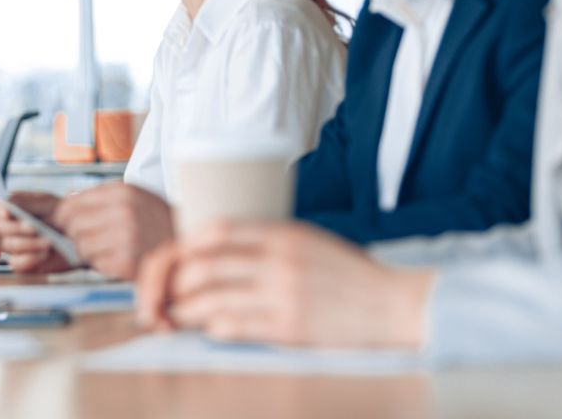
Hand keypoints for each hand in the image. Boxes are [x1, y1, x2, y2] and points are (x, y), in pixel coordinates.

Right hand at [0, 192, 71, 273]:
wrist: (81, 237)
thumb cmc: (64, 215)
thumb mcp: (47, 202)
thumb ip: (24, 201)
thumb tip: (4, 203)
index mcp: (12, 208)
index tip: (6, 214)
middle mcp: (10, 226)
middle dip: (14, 228)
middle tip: (33, 227)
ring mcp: (15, 245)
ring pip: (8, 244)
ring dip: (28, 243)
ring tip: (47, 241)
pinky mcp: (23, 262)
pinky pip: (16, 263)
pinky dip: (30, 259)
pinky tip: (44, 254)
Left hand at [51, 182, 172, 279]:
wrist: (189, 244)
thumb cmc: (159, 221)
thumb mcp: (135, 196)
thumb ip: (102, 196)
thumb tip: (67, 200)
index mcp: (122, 192)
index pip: (70, 204)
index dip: (65, 216)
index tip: (67, 222)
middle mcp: (122, 212)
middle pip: (73, 226)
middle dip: (77, 234)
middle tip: (92, 237)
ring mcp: (125, 237)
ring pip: (81, 246)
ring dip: (90, 251)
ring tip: (108, 248)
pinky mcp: (127, 262)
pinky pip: (96, 263)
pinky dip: (102, 264)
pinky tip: (118, 258)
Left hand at [135, 220, 433, 348]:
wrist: (397, 304)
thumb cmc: (348, 274)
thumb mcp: (306, 241)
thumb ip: (262, 242)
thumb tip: (208, 252)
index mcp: (282, 233)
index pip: (214, 230)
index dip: (182, 247)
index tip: (171, 262)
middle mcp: (279, 260)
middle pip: (202, 266)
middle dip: (171, 284)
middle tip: (164, 297)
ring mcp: (284, 295)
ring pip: (210, 299)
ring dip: (184, 310)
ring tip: (176, 317)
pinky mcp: (292, 328)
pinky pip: (235, 326)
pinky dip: (212, 328)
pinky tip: (208, 329)